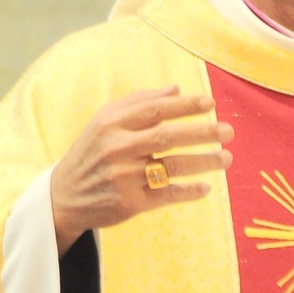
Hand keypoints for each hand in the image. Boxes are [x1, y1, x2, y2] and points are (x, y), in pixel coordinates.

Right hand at [49, 86, 233, 251]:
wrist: (64, 197)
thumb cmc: (91, 152)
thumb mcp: (104, 121)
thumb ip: (138, 102)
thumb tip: (176, 89)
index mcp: (112, 124)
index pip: (156, 110)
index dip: (186, 106)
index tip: (211, 104)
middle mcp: (117, 148)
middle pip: (168, 137)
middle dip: (203, 133)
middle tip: (229, 131)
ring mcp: (124, 177)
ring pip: (172, 167)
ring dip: (204, 162)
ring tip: (227, 158)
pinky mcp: (129, 203)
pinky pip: (167, 195)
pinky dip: (188, 192)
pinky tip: (205, 188)